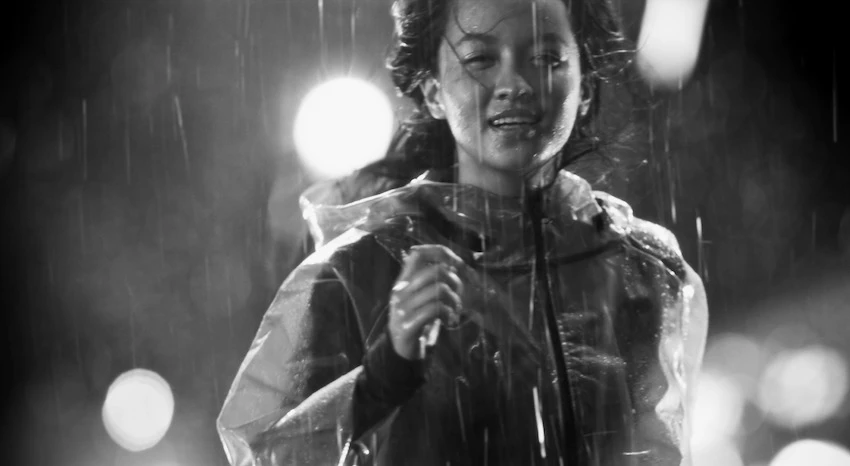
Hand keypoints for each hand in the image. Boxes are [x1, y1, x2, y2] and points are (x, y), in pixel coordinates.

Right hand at [388, 245, 464, 359]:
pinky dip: (449, 314)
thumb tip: (454, 265)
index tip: (457, 264)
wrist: (400, 350)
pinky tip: (449, 321)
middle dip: (454, 281)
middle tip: (457, 296)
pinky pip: (435, 309)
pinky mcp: (408, 325)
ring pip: (439, 290)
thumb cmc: (416, 320)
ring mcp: (403, 308)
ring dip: (454, 301)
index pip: (418, 254)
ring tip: (455, 311)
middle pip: (435, 271)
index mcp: (403, 281)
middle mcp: (401, 291)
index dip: (440, 253)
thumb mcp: (419, 297)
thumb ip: (431, 281)